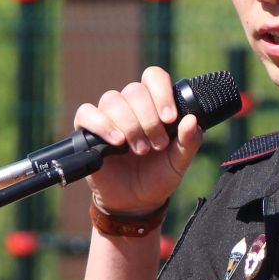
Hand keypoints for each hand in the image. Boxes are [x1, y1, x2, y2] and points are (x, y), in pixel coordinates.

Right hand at [72, 67, 203, 217]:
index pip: (153, 77)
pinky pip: (86, 113)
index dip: (161, 92)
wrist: (136, 202)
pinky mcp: (88, 131)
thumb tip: (192, 120)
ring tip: (140, 149)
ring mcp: (108, 116)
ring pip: (113, 100)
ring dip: (129, 125)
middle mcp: (130, 105)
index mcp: (153, 105)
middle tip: (157, 145)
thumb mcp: (179, 162)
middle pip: (134, 91)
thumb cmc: (158, 176)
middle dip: (148, 119)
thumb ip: (189, 141)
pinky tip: (117, 142)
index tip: (169, 118)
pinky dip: (101, 125)